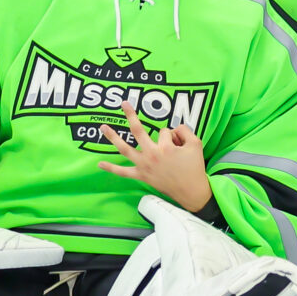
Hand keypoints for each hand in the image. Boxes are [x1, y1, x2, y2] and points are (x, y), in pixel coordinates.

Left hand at [97, 102, 212, 213]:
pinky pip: (123, 172)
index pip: (165, 131)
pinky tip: (100, 163)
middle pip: (138, 131)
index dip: (173, 135)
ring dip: (113, 137)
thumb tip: (174, 129)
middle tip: (123, 104)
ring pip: (125, 149)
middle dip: (130, 116)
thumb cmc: (194, 167)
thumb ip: (185, 130)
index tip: (179, 145)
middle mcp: (152, 155)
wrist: (191, 191)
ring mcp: (144, 166)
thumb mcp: (196, 144)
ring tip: (103, 127)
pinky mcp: (141, 176)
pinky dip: (111, 168)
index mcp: (166, 147)